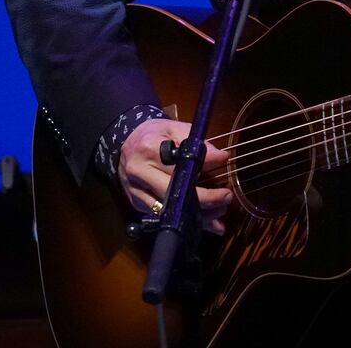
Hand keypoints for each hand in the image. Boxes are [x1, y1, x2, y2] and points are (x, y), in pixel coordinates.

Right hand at [117, 118, 231, 234]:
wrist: (123, 144)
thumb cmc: (152, 134)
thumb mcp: (173, 128)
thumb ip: (196, 140)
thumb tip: (221, 157)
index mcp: (149, 150)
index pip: (178, 164)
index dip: (202, 169)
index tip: (223, 164)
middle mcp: (140, 175)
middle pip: (174, 194)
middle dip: (204, 199)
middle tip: (227, 197)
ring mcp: (137, 193)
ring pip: (169, 212)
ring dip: (198, 216)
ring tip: (220, 212)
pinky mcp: (138, 206)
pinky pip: (164, 218)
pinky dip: (186, 222)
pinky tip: (206, 223)